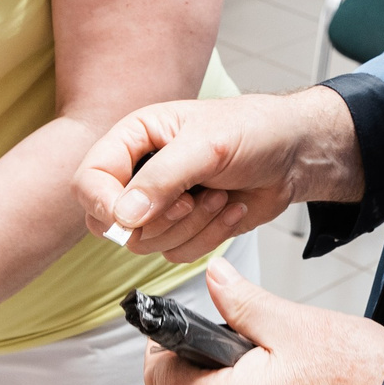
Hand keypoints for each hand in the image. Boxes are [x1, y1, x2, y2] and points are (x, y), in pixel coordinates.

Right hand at [75, 89, 357, 262]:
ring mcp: (161, 203)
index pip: (89, 179)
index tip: (128, 217)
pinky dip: (208, 237)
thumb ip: (162, 179)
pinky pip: (176, 253)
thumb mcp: (208, 146)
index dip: (102, 203)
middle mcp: (140, 172)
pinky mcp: (184, 227)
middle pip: (112, 221)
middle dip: (159, 218)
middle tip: (191, 199)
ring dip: (191, 227)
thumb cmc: (254, 131)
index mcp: (134, 137)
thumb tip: (123, 215)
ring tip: (218, 195)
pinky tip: (228, 208)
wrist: (293, 154)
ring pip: (146, 243)